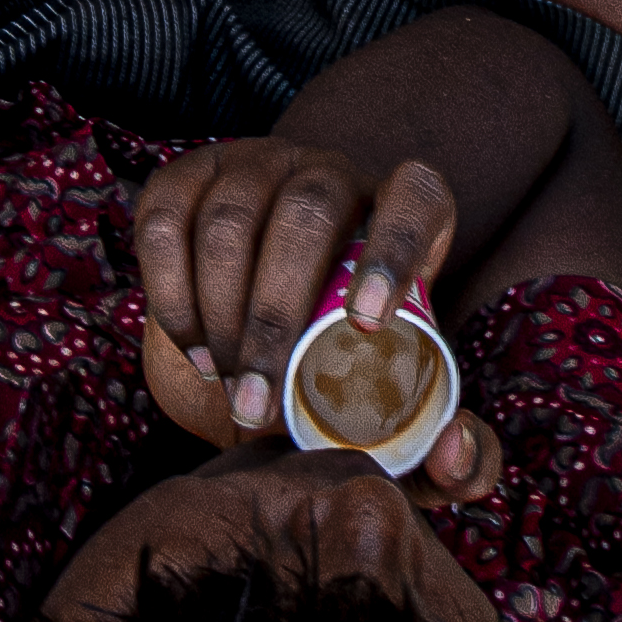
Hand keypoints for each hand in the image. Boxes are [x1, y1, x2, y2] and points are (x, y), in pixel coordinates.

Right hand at [129, 130, 463, 446]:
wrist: (275, 338)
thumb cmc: (355, 376)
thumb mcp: (410, 411)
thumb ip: (454, 456)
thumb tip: (455, 452)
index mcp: (400, 211)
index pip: (413, 198)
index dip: (395, 247)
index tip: (368, 325)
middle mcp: (330, 172)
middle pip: (308, 212)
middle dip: (275, 317)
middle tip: (257, 407)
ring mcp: (254, 165)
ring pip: (231, 216)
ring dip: (219, 312)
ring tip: (226, 385)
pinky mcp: (188, 177)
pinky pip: (165, 220)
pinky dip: (170, 291)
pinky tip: (189, 345)